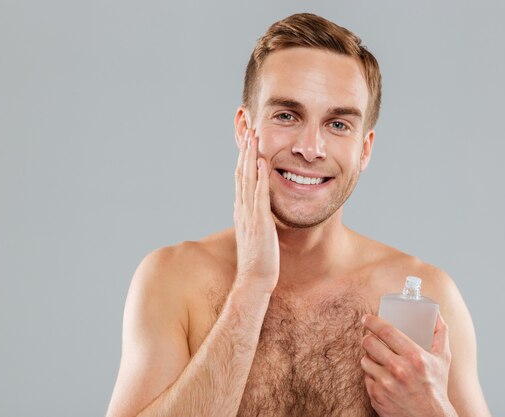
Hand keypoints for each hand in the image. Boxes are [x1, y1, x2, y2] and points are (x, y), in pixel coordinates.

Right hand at [233, 129, 279, 293]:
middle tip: (249, 131)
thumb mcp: (256, 235)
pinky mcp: (260, 221)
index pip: (241, 179)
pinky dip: (261, 176)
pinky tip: (264, 162)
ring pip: (248, 179)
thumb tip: (254, 212)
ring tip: (253, 137)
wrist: (255, 280)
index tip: (248, 143)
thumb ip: (254, 220)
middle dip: (245, 151)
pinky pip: (260, 194)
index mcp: (242, 211)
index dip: (244, 160)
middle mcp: (242, 209)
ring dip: (251, 157)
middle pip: (241, 173)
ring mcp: (249, 214)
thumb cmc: (259, 261)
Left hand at [360, 312, 455, 416]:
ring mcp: (386, 384)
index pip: (387, 331)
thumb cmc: (436, 387)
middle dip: (367, 338)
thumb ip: (440, 334)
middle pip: (370, 343)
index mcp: (414, 357)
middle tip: (370, 338)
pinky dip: (371, 374)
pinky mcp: (376, 396)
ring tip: (377, 358)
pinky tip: (380, 376)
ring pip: (365, 360)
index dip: (373, 322)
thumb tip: (437, 314)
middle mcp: (399, 370)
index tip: (366, 318)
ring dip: (368, 357)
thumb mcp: (443, 359)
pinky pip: (366, 377)